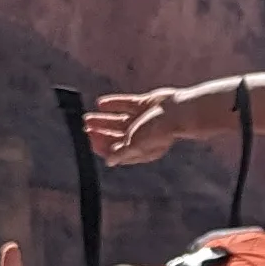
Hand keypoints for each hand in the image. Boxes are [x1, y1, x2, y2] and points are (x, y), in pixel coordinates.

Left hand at [84, 86, 210, 167]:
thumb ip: (122, 153)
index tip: (90, 141)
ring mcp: (143, 120)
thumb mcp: (136, 145)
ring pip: (118, 120)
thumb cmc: (160, 131)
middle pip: (116, 135)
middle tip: (86, 127)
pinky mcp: (145, 105)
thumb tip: (110, 162)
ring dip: (103, 119)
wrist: (178, 111)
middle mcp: (141, 135)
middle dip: (100, 132)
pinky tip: (101, 103)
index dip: (102, 146)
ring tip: (88, 116)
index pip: (116, 150)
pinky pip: (126, 104)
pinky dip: (113, 104)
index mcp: (140, 149)